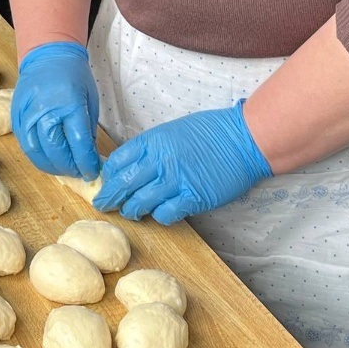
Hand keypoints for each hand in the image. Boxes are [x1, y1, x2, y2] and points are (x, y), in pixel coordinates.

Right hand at [12, 41, 100, 178]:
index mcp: (69, 104)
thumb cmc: (74, 76)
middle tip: (79, 172)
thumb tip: (87, 157)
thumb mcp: (90, 99)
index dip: (86, 163)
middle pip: (56, 151)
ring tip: (64, 169)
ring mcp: (27, 115)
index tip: (92, 171)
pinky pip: (25, 145)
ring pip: (37, 152)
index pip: (78, 143)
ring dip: (52, 166)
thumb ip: (87, 129)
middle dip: (70, 167)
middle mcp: (45, 111)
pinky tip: (49, 160)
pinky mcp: (16, 118)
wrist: (48, 56)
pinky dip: (38, 157)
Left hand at [94, 102, 271, 223]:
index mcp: (153, 141)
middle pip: (123, 185)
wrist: (244, 139)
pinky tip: (162, 213)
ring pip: (140, 203)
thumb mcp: (173, 131)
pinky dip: (160, 216)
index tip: (106, 182)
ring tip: (132, 213)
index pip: (117, 161)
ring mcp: (176, 181)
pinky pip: (166, 214)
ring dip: (132, 211)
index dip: (108, 176)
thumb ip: (152, 147)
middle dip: (110, 198)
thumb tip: (133, 164)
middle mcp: (160, 161)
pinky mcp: (193, 198)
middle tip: (104, 205)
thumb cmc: (212, 131)